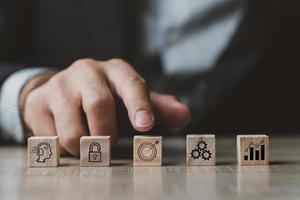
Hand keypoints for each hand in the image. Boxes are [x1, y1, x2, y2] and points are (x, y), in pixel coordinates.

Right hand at [22, 58, 190, 154]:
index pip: (131, 84)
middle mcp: (87, 71)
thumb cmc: (105, 97)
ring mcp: (59, 85)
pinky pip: (52, 138)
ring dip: (85, 147)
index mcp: (115, 71)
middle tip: (108, 147)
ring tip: (88, 145)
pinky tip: (66, 138)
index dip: (139, 105)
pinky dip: (64, 148)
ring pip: (73, 130)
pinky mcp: (38, 103)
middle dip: (107, 134)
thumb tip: (185, 115)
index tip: (145, 126)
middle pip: (99, 105)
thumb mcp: (131, 100)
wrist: (62, 91)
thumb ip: (157, 107)